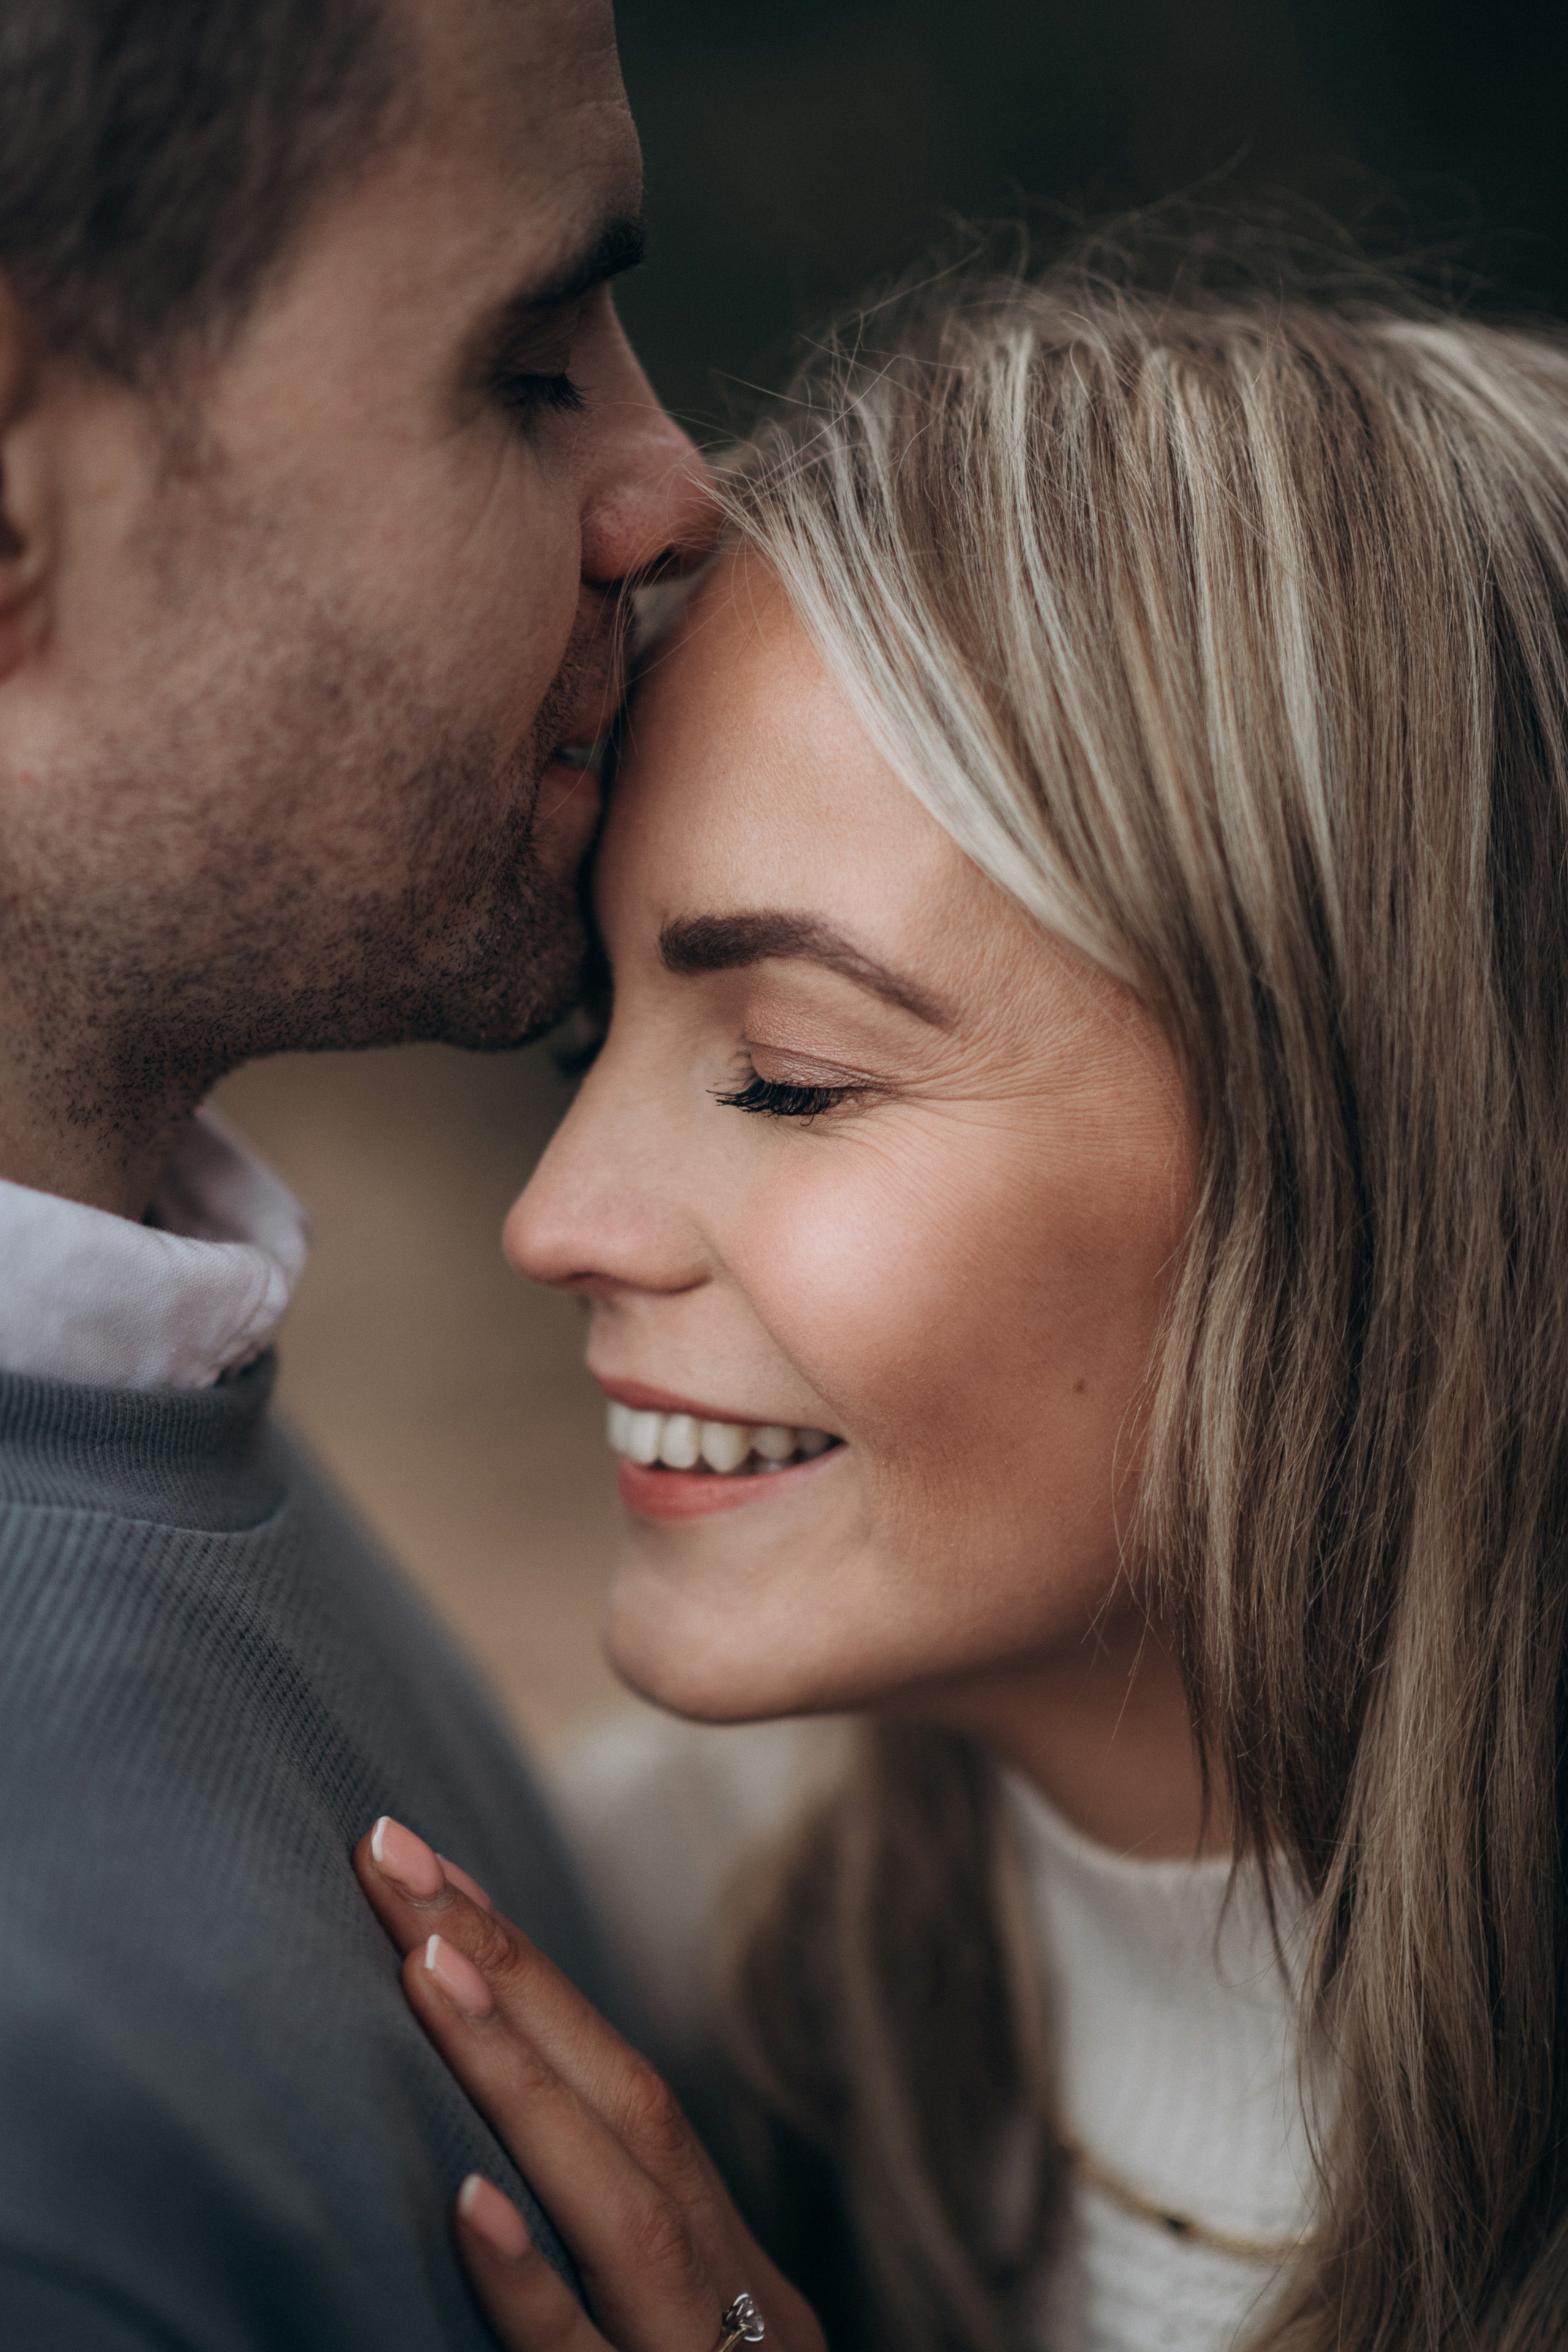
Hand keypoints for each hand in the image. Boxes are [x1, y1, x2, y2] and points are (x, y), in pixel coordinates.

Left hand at [356, 1818, 825, 2351]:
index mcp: (721, 2265)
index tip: (428, 1873)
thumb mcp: (655, 2345)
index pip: (624, 2090)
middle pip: (629, 2107)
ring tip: (425, 1966)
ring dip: (520, 2079)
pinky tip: (466, 2204)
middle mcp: (728, 2294)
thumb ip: (593, 2264)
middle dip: (509, 1973)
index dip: (525, 1976)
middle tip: (395, 1858)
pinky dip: (530, 2281)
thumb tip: (461, 2167)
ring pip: (621, 2210)